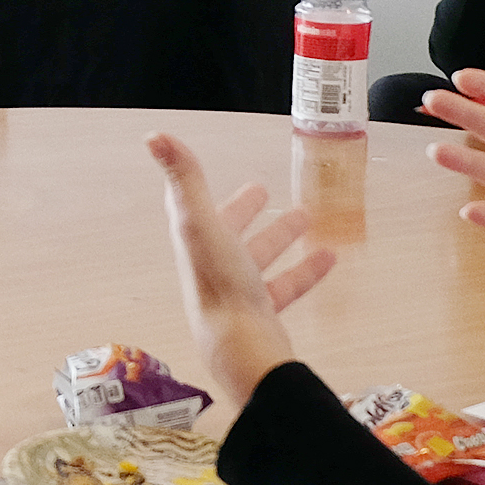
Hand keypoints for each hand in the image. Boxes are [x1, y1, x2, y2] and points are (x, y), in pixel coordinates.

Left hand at [145, 133, 337, 427]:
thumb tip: (154, 135)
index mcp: (195, 243)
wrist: (242, 349)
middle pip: (227, 232)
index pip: (190, 208)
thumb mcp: (201, 222)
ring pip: (259, 259)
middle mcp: (211, 268)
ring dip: (280, 237)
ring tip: (308, 217)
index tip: (200, 166)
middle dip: (244, 211)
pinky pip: (286, 287)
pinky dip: (306, 270)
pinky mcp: (262, 315)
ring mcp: (237, 294)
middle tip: (262, 190)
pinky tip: (330, 258)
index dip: (195, 186)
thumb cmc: (220, 284)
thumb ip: (185, 179)